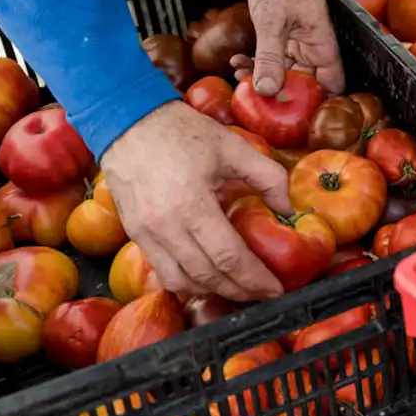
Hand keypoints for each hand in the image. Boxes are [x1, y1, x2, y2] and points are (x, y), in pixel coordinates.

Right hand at [101, 101, 288, 300]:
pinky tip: (207, 277)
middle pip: (207, 276)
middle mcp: (164, 227)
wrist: (126, 121)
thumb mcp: (234, 147)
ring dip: (212, 291)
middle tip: (263, 294)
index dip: (255, 279)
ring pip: (180, 281)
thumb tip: (289, 210)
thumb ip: (269, 178)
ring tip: (238, 288)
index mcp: (191, 205)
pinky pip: (161, 271)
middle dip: (239, 291)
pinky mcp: (133, 234)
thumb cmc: (182, 132)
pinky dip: (186, 281)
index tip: (276, 289)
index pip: (228, 257)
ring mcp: (144, 234)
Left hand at [233, 0, 344, 95]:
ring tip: (240, 78)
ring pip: (285, 71)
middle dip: (282, 94)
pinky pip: (272, 56)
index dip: (320, 104)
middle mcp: (314, 46)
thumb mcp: (272, 22)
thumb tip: (266, 92)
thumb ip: (270, 58)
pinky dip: (256, 61)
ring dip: (263, 78)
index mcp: (323, 46)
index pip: (333, 85)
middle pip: (307, 83)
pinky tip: (236, 60)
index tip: (295, 117)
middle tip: (257, 102)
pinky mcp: (281, 32)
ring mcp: (297, 40)